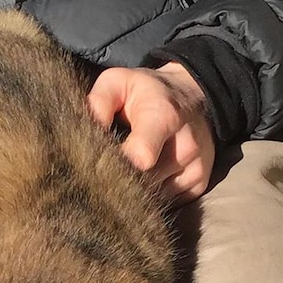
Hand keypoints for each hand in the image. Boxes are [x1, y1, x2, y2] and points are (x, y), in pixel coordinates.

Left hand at [88, 63, 215, 205]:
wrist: (192, 95)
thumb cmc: (147, 90)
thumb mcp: (118, 81)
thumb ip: (99, 102)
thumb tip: (82, 135)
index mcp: (163, 116)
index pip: (142, 156)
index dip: (114, 167)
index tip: (97, 166)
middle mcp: (185, 145)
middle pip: (144, 181)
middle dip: (121, 179)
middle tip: (107, 166)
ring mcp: (196, 166)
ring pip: (154, 195)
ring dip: (137, 187)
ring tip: (129, 166)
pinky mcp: (200, 182)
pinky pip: (169, 201)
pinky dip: (154, 193)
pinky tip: (148, 173)